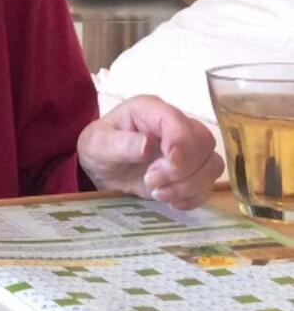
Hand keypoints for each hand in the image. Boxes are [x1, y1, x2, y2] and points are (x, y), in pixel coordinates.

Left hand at [76, 94, 223, 209]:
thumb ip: (120, 144)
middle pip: (203, 142)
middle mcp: (175, 125)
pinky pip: (209, 184)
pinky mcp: (193, 170)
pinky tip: (169, 200)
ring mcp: (187, 148)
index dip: (180, 144)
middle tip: (152, 181)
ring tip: (157, 193)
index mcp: (150, 110)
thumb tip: (146, 145)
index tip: (165, 166)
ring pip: (211, 164)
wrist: (104, 170)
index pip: (178, 121)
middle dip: (182, 169)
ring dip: (189, 185)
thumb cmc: (99, 149)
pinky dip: (192, 196)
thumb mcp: (98, 145)